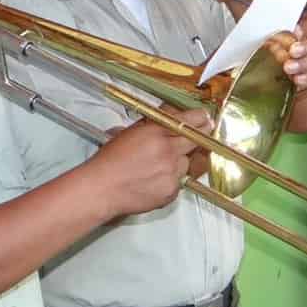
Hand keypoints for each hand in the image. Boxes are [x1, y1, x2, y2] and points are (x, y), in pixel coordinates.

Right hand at [90, 111, 209, 215]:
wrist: (101, 188)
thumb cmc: (110, 161)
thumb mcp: (131, 132)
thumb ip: (155, 123)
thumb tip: (174, 114)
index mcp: (158, 133)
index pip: (192, 121)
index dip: (201, 119)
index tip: (204, 119)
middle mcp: (168, 152)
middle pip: (199, 141)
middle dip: (198, 139)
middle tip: (194, 138)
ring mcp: (172, 173)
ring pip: (189, 164)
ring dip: (181, 162)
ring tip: (161, 164)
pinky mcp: (172, 191)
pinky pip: (181, 182)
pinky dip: (172, 180)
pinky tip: (155, 179)